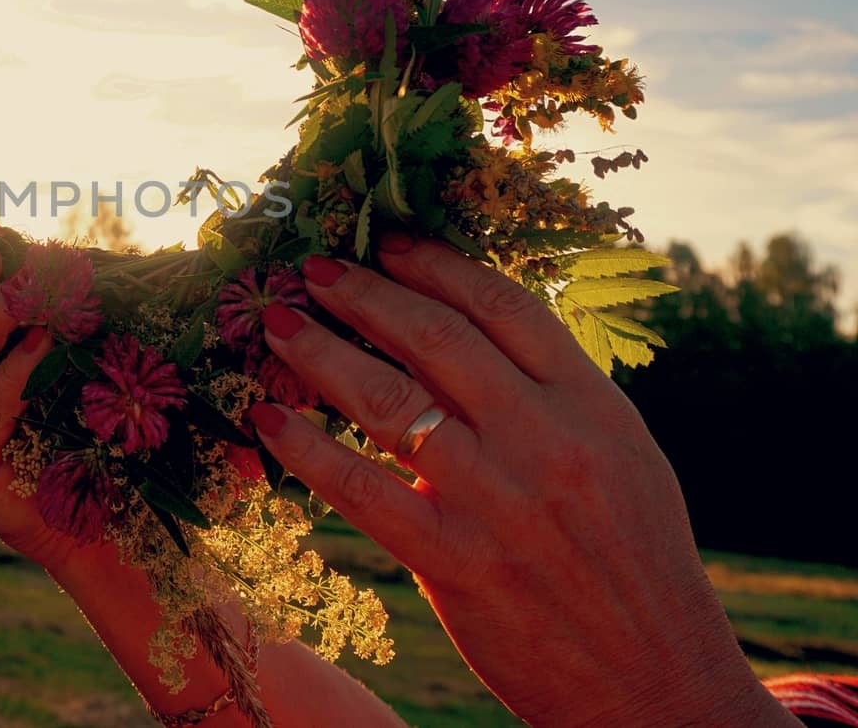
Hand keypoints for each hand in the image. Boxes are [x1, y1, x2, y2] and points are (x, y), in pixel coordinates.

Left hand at [248, 236, 793, 727]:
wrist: (656, 682)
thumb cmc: (634, 563)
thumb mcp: (620, 459)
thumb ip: (551, 396)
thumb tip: (461, 335)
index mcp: (594, 406)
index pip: (505, 307)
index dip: (437, 264)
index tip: (388, 241)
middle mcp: (545, 441)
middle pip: (436, 337)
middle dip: (365, 293)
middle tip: (312, 268)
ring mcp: (497, 500)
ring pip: (387, 400)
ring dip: (320, 353)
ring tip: (278, 324)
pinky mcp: (454, 561)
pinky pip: (359, 488)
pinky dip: (306, 449)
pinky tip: (269, 420)